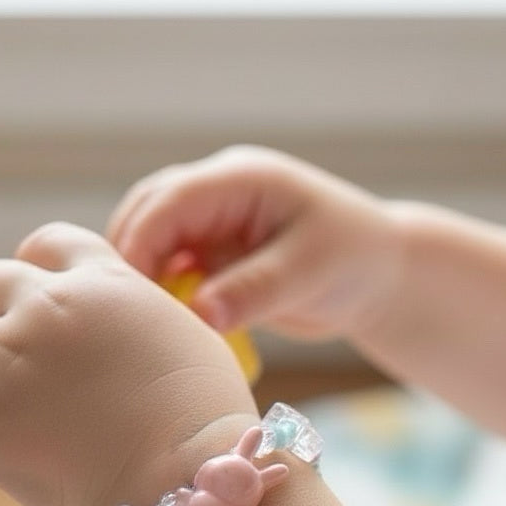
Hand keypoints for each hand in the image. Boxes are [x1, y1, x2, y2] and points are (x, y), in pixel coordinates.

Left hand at [0, 224, 257, 505]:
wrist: (192, 478)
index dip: (34, 275)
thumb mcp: (193, 342)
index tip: (40, 307)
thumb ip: (148, 325)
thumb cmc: (208, 421)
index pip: (45, 246)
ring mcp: (7, 365)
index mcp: (102, 283)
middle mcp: (46, 310)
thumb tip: (136, 343)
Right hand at [108, 145, 402, 340]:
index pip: (167, 201)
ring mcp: (211, 223)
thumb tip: (200, 314)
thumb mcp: (309, 273)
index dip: (139, 244)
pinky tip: (167, 325)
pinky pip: (168, 270)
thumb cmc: (356, 261)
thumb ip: (254, 291)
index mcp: (240, 179)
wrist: (379, 278)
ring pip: (149, 241)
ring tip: (145, 324)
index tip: (128, 295)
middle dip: (129, 259)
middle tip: (126, 315)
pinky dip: (160, 294)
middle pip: (145, 214)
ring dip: (142, 278)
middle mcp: (218, 194)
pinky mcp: (211, 255)